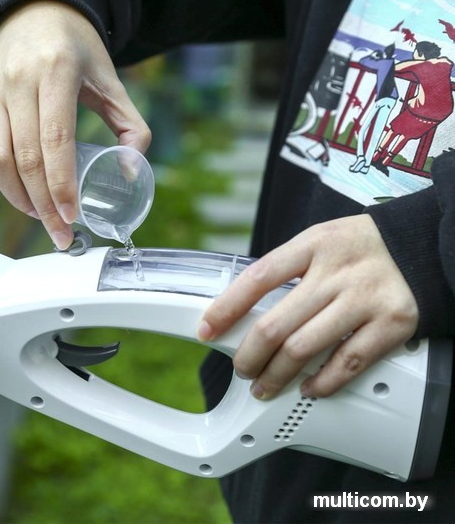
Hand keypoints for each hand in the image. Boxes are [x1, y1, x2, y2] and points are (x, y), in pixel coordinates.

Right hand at [0, 0, 150, 248]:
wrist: (36, 14)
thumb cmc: (78, 51)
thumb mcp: (113, 82)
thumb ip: (132, 127)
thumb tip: (130, 173)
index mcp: (55, 73)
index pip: (55, 140)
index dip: (62, 185)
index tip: (71, 216)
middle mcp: (16, 81)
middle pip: (24, 158)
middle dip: (43, 205)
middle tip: (60, 232)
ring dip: (15, 197)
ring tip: (39, 215)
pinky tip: (8, 191)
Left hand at [198, 215, 418, 398]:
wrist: (421, 245)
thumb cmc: (361, 246)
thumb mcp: (320, 241)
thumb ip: (288, 270)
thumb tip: (247, 307)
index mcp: (313, 245)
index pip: (258, 278)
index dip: (226, 307)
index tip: (207, 329)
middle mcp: (336, 272)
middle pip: (276, 324)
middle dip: (249, 355)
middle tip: (241, 368)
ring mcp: (364, 298)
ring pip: (304, 348)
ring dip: (276, 375)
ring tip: (265, 385)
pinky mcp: (391, 324)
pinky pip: (347, 362)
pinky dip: (322, 383)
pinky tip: (308, 388)